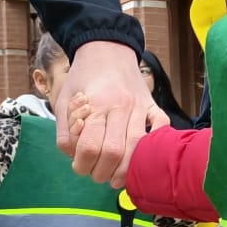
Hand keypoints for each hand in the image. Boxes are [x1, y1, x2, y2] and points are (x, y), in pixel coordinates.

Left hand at [55, 40, 161, 186]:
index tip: (79, 167)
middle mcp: (120, 106)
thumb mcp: (64, 99)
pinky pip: (162, 129)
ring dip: (126, 170)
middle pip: (114, 152)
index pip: (90, 146)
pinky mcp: (154, 106)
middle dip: (102, 172)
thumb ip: (65, 131)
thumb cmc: (83, 77)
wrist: (108, 49)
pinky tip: (141, 159)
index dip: (82, 165)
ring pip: (138, 147)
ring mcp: (140, 106)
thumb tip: (74, 157)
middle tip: (96, 174)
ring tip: (115, 178)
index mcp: (95, 104)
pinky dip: (155, 147)